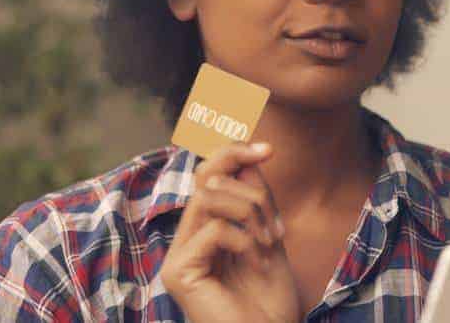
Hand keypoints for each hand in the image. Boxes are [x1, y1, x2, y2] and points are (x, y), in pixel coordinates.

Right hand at [160, 142, 300, 322]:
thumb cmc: (269, 302)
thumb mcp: (267, 237)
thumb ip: (255, 199)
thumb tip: (250, 152)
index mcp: (203, 229)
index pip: (208, 176)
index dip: (232, 152)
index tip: (268, 147)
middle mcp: (186, 239)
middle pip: (204, 175)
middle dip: (242, 169)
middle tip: (269, 169)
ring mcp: (178, 256)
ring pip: (210, 196)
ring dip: (251, 209)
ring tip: (271, 240)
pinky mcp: (179, 272)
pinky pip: (215, 229)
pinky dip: (245, 239)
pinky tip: (258, 261)